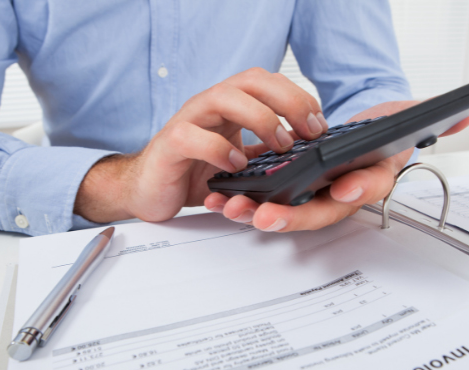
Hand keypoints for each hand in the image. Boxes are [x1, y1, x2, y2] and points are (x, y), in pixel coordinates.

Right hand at [74, 68, 328, 222]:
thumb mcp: (239, 163)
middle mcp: (209, 106)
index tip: (319, 125)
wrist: (148, 190)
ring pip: (224, 98)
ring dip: (261, 118)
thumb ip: (265, 153)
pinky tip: (236, 165)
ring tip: (280, 145)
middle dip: (288, 101)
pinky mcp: (170, 144)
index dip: (297, 97)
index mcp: (228, 106)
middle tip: (309, 130)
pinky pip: (193, 137)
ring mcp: (188, 121)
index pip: (266, 82)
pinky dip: (219, 149)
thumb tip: (305, 152)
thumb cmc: (191, 172)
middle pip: (251, 80)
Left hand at [203, 100, 468, 231]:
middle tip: (265, 216)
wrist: (355, 138)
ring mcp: (310, 197)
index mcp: (366, 180)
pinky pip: (264, 202)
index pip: (367, 189)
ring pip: (285, 212)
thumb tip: (467, 114)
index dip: (356, 190)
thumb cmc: (377, 135)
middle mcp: (337, 195)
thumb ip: (435, 118)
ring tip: (233, 207)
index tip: (342, 188)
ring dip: (258, 213)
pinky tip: (221, 198)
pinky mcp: (285, 193)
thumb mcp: (405, 122)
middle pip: (316, 212)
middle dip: (292, 216)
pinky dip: (244, 202)